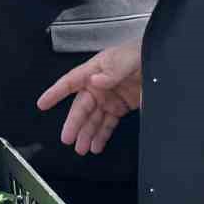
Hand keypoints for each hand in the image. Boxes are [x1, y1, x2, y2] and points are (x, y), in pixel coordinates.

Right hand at [35, 40, 142, 155]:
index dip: (55, 93)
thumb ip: (112, 72)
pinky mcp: (120, 108)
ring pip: (93, 119)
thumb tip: (95, 80)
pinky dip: (102, 136)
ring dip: (86, 134)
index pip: (71, 82)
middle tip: (67, 138)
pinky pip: (108, 124)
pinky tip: (96, 146)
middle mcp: (98, 86)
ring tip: (81, 149)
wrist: (161, 61)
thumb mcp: (126, 60)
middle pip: (81, 107)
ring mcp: (109, 98)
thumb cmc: (140, 53)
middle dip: (74, 124)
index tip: (42, 104)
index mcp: (95, 70)